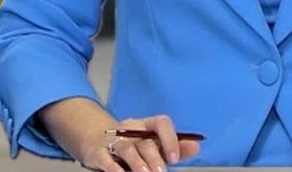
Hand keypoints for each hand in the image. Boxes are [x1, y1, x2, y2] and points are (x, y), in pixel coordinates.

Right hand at [81, 116, 200, 171]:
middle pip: (144, 141)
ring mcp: (113, 140)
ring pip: (126, 148)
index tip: (175, 159)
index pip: (161, 123)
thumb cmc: (133, 145)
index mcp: (146, 125)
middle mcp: (130, 130)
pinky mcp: (98, 152)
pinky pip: (106, 159)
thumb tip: (196, 146)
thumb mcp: (153, 143)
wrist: (96, 139)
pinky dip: (113, 168)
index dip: (170, 139)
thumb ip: (175, 146)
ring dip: (137, 163)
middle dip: (154, 158)